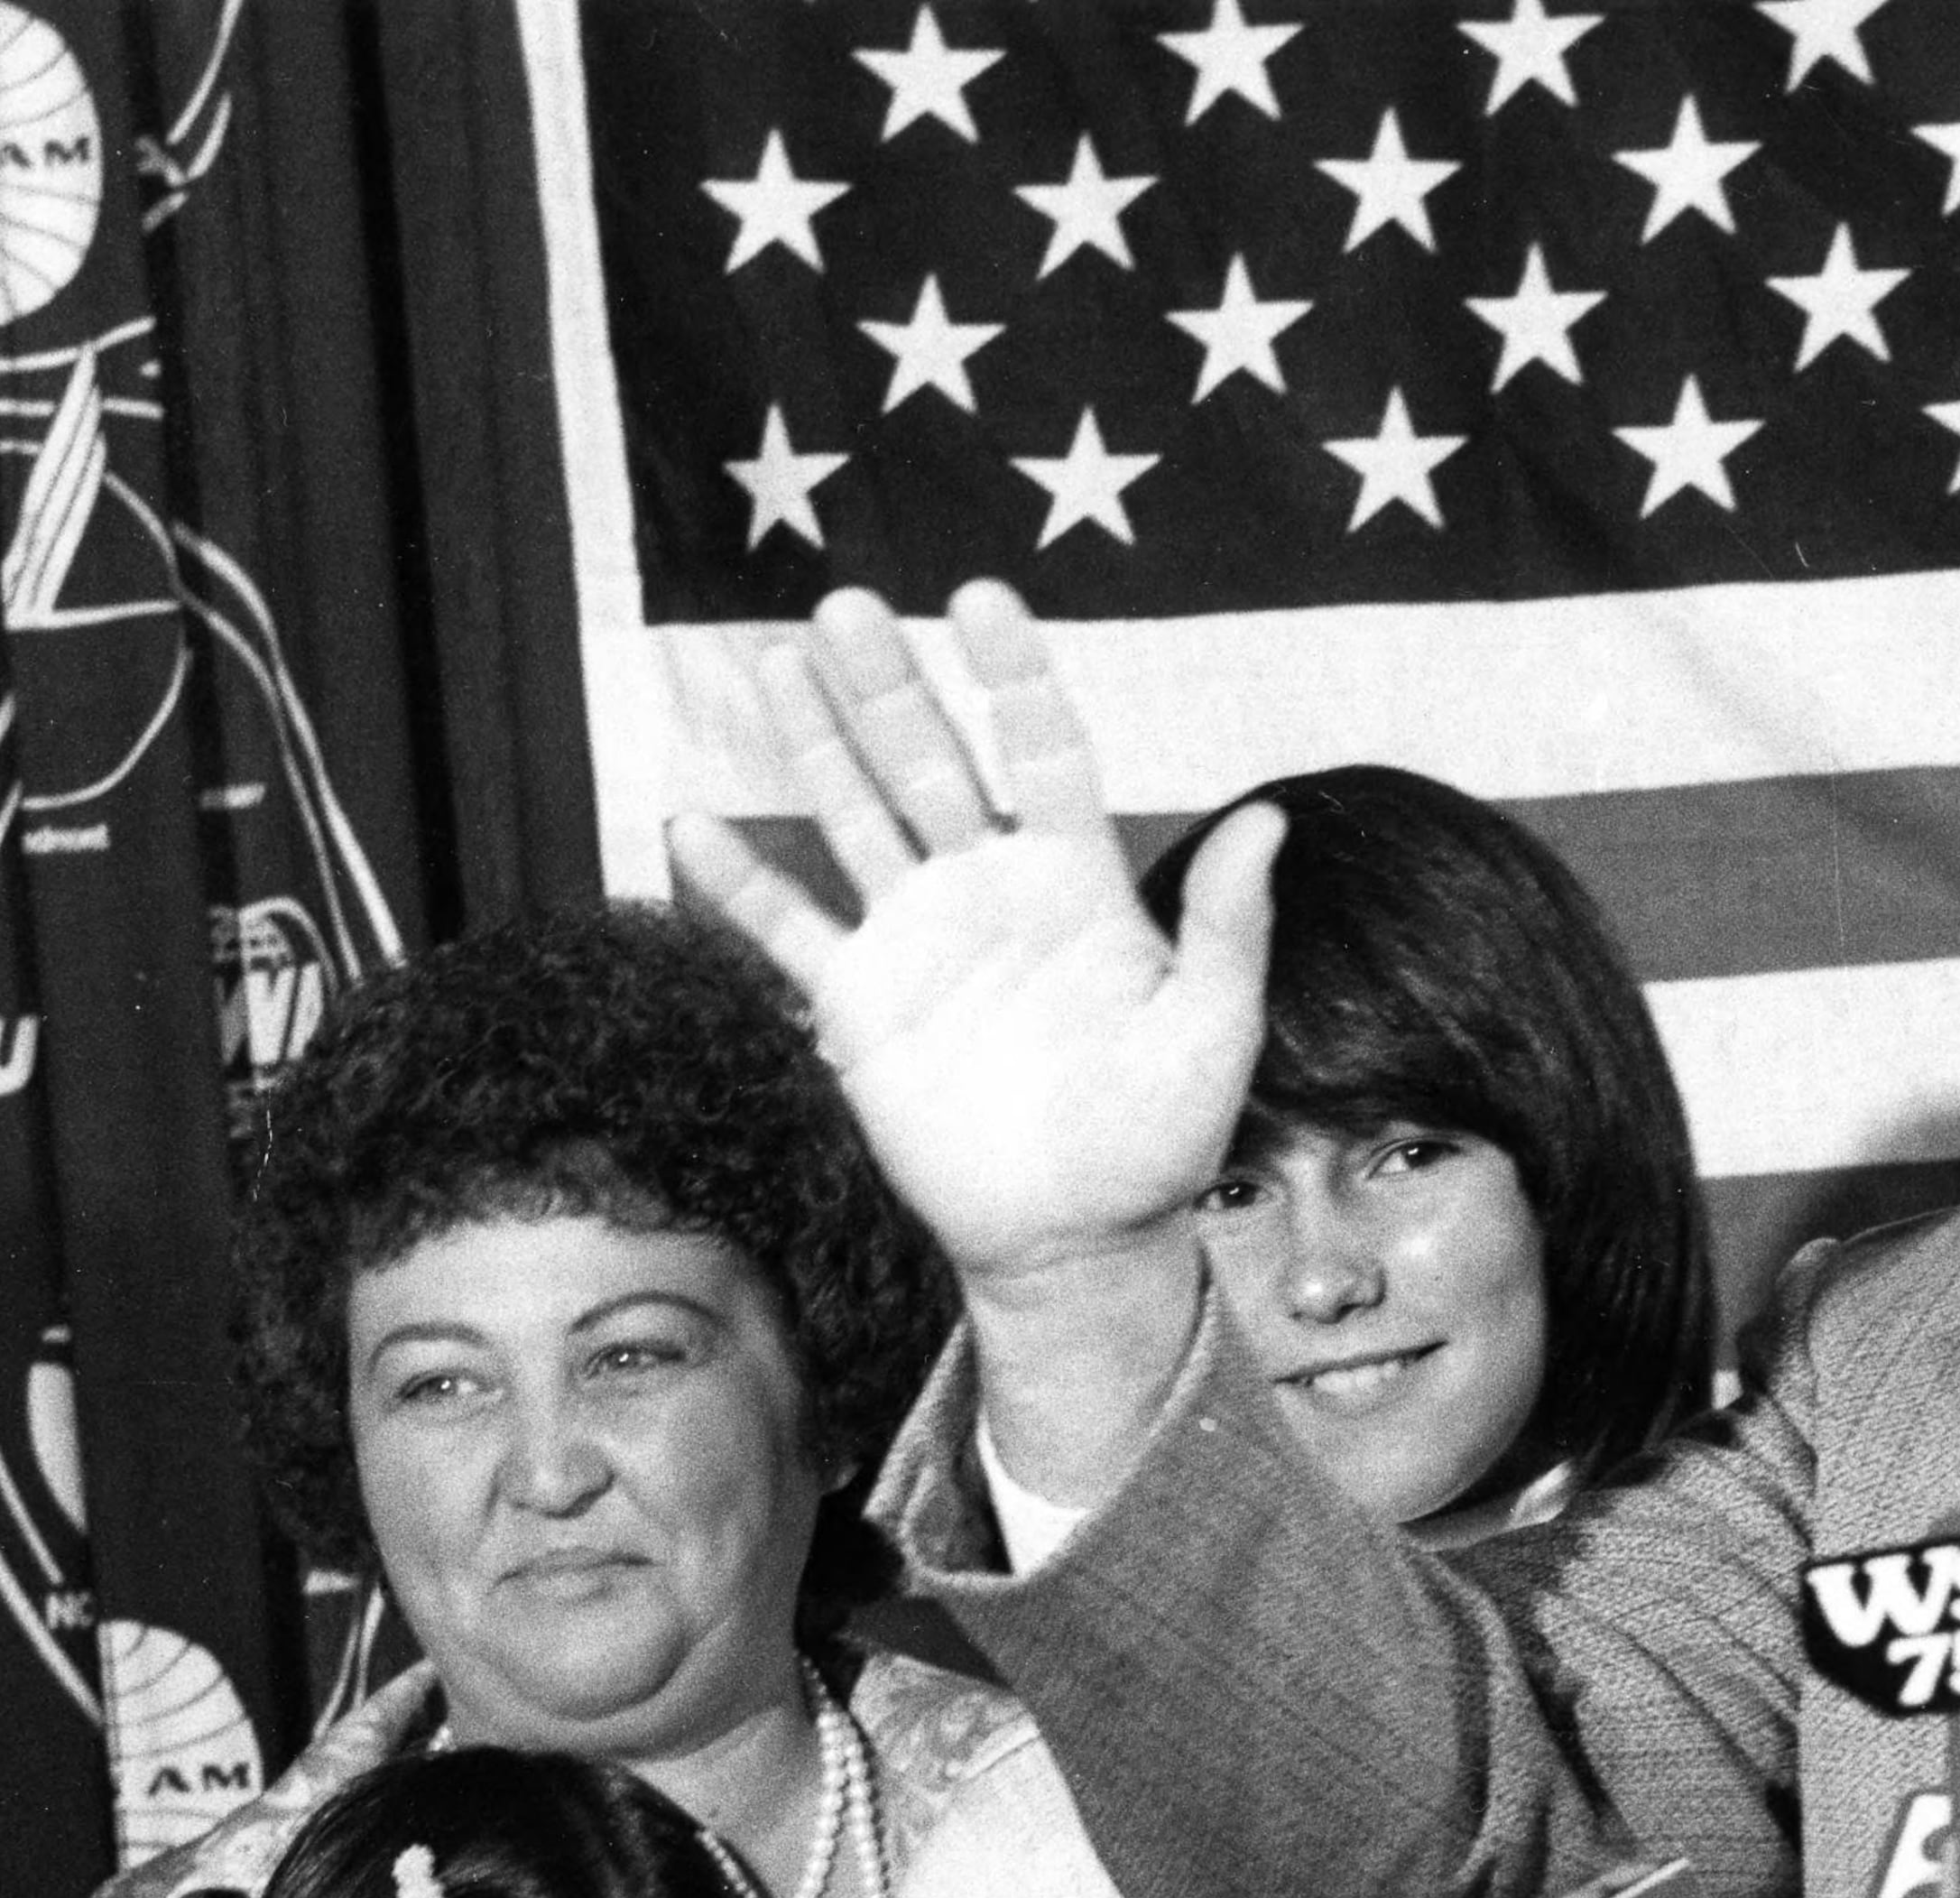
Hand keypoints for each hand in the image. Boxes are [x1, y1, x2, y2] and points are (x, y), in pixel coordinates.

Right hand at [668, 580, 1279, 1294]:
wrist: (1076, 1236)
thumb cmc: (1160, 1137)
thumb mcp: (1210, 1029)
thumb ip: (1227, 925)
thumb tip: (1268, 819)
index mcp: (1075, 880)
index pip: (1042, 748)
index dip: (1012, 673)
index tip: (981, 599)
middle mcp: (989, 889)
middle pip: (929, 760)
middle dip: (889, 683)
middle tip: (847, 602)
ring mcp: (918, 940)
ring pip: (856, 815)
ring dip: (818, 741)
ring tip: (783, 659)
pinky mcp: (860, 1004)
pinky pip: (788, 930)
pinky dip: (740, 884)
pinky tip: (690, 823)